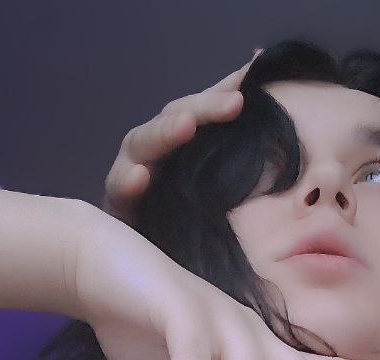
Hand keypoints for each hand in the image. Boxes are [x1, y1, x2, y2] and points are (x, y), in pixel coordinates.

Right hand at [102, 52, 259, 225]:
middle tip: (235, 102)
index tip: (253, 75)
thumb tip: (261, 82)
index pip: (201, 107)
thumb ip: (243, 147)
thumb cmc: (187, 222)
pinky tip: (140, 177)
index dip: (225, 90)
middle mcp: (154, 151)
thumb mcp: (223, 186)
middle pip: (173, 118)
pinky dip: (129, 182)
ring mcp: (131, 173)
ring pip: (142, 143)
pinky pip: (121, 190)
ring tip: (186, 126)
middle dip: (204, 108)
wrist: (152, 264)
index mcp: (178, 141)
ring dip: (164, 134)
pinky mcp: (118, 205)